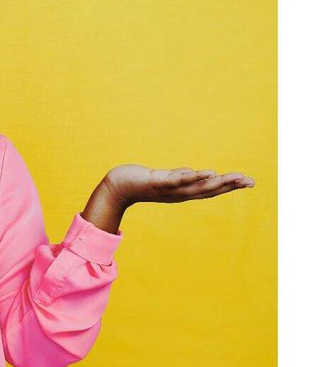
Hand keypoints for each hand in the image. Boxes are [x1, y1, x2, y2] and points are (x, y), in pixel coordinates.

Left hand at [104, 164, 254, 206]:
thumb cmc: (141, 183)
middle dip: (230, 185)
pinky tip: (205, 172)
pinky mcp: (157, 182)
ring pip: (196, 186)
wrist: (117, 187)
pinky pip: (177, 180)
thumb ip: (181, 179)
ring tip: (235, 177)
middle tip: (250, 181)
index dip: (230, 187)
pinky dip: (192, 177)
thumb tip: (195, 174)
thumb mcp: (166, 181)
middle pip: (208, 190)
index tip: (249, 182)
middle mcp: (178, 194)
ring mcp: (168, 189)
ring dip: (217, 182)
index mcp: (183, 193)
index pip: (210, 190)